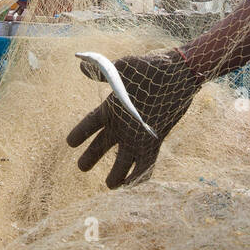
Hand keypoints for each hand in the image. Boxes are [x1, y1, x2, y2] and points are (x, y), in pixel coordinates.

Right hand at [66, 49, 203, 187]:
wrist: (179, 73)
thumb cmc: (152, 68)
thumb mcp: (125, 67)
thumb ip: (103, 71)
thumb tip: (81, 65)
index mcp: (112, 108)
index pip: (90, 124)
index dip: (80, 133)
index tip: (70, 143)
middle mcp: (123, 124)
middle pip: (102, 146)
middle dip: (91, 157)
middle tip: (82, 167)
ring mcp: (139, 134)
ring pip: (124, 159)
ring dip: (117, 173)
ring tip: (111, 184)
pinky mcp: (155, 139)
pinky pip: (146, 163)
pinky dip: (140, 175)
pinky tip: (133, 185)